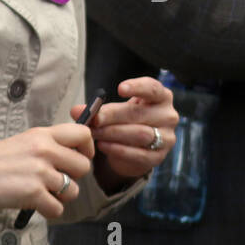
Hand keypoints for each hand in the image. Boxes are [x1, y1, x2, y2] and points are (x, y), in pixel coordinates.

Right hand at [0, 124, 94, 221]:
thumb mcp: (22, 142)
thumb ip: (47, 146)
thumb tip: (71, 157)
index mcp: (42, 135)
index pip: (83, 133)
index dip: (88, 148)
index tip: (80, 158)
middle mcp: (44, 150)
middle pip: (84, 166)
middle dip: (73, 178)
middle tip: (55, 182)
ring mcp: (40, 171)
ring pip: (73, 190)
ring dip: (60, 197)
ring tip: (40, 193)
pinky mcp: (33, 193)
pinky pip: (58, 208)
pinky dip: (48, 211)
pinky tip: (34, 205)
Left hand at [80, 75, 177, 189]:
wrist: (135, 148)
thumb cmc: (126, 121)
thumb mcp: (114, 111)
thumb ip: (96, 110)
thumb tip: (76, 110)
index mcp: (161, 97)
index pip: (153, 88)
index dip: (138, 87)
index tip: (119, 89)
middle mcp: (169, 116)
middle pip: (140, 113)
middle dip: (114, 116)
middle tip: (94, 119)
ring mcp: (166, 138)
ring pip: (140, 134)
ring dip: (114, 133)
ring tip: (95, 133)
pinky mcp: (159, 157)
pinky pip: (139, 154)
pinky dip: (118, 150)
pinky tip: (103, 146)